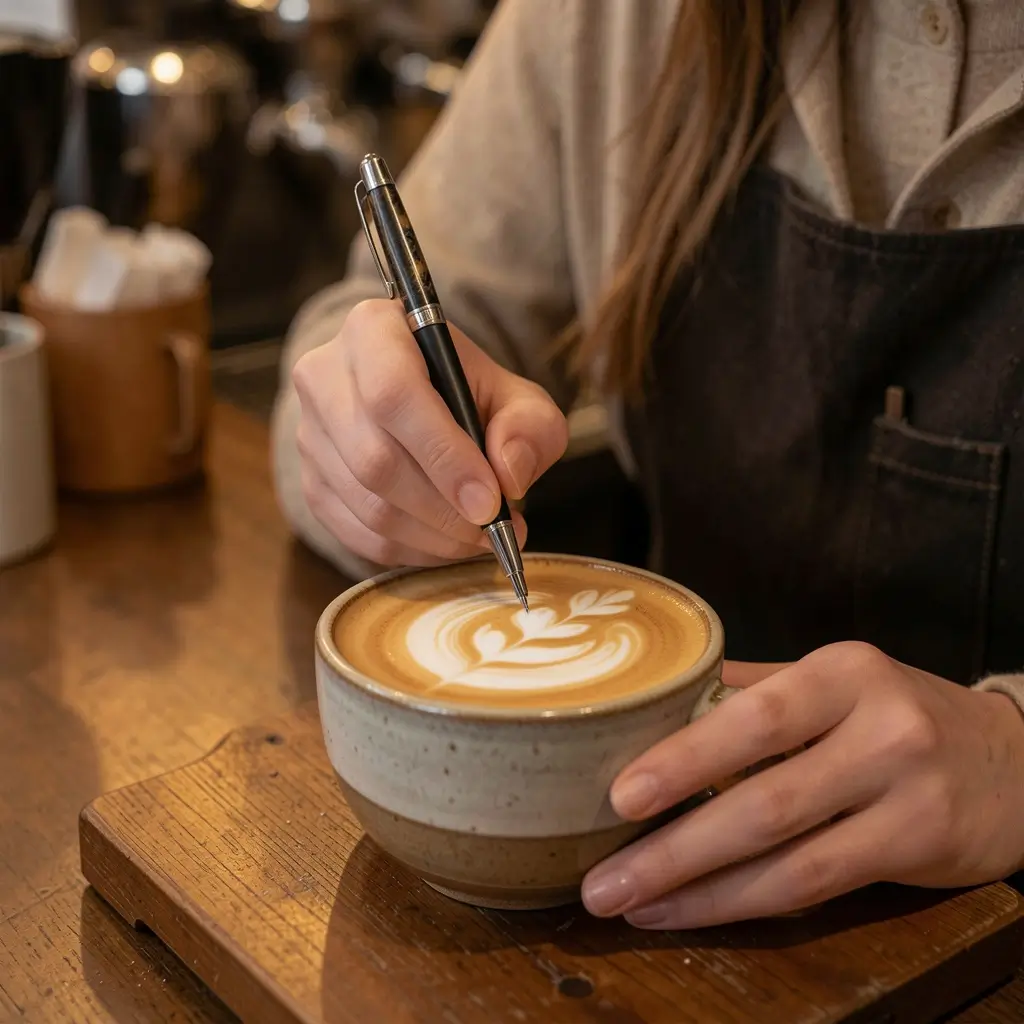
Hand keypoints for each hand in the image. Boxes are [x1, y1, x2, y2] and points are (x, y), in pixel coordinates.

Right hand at [292, 299, 567, 565]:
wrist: (428, 402)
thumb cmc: (473, 395)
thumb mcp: (518, 397)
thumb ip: (527, 428)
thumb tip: (508, 475)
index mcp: (373, 329)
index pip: (393, 394)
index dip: (444, 456)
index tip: (490, 502)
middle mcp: (325, 376)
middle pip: (375, 459)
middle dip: (443, 509)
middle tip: (494, 528)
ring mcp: (309, 433)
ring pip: (366, 504)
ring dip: (432, 535)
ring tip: (480, 537)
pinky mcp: (311, 482)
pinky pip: (356, 533)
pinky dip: (410, 550)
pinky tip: (447, 542)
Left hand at [581, 642, 1023, 928]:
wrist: (1011, 760)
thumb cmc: (895, 712)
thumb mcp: (833, 681)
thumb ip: (752, 688)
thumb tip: (653, 699)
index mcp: (841, 672)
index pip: (754, 717)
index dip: (686, 759)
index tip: (619, 795)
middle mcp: (880, 729)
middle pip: (764, 798)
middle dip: (675, 846)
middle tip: (602, 878)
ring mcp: (905, 794)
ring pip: (786, 856)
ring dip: (698, 889)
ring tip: (630, 903)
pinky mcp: (918, 849)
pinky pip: (815, 886)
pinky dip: (744, 903)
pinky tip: (691, 909)